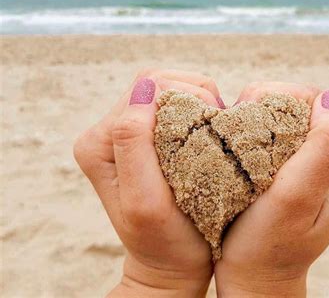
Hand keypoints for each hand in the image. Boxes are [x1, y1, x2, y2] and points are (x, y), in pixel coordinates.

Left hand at [74, 69, 222, 296]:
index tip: (211, 125)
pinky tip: (206, 128)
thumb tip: (145, 89)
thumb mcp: (146, 201)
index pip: (146, 89)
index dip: (186, 97)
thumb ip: (134, 143)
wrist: (170, 261)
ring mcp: (126, 129)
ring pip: (168, 86)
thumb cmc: (164, 239)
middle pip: (156, 81)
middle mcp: (106, 130)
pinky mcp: (146, 131)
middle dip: (194, 94)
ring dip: (197, 99)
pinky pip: (174, 100)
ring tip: (212, 128)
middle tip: (216, 124)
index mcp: (99, 142)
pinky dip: (197, 106)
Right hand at [215, 82, 328, 296]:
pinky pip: (275, 125)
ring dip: (256, 120)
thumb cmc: (269, 246)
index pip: (318, 102)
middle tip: (240, 143)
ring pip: (283, 110)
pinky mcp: (299, 158)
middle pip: (300, 103)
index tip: (250, 133)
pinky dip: (254, 130)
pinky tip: (242, 151)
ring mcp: (321, 155)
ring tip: (240, 149)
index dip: (278, 105)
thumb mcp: (296, 199)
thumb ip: (323, 149)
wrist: (254, 275)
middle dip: (265, 111)